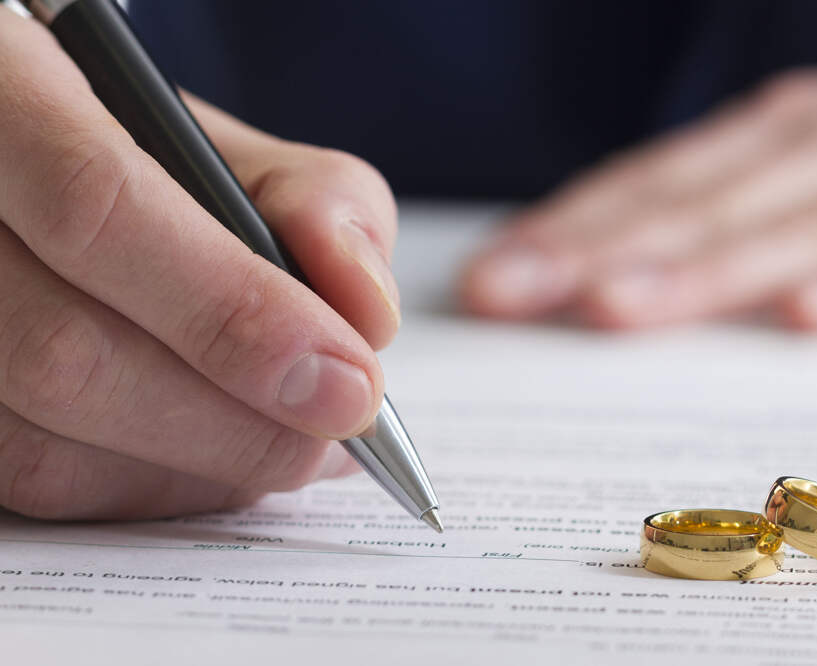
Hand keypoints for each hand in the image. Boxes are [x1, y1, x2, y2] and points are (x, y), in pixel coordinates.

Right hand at [0, 8, 399, 518]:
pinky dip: (152, 488)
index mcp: (3, 95)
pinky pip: (36, 481)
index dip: (235, 312)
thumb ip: (316, 206)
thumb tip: (368, 319)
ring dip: (200, 469)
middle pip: (63, 354)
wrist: (36, 178)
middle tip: (339, 430)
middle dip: (235, 423)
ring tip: (295, 442)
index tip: (349, 380)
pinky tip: (220, 456)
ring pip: (41, 447)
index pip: (99, 209)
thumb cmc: (139, 160)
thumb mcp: (231, 148)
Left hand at [461, 38, 816, 329]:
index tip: (491, 276)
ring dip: (702, 269)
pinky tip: (810, 318)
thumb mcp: (805, 155)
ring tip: (615, 306)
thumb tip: (608, 263)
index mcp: (773, 136)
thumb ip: (722, 205)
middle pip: (696, 208)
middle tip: (505, 294)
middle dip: (593, 251)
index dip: (567, 228)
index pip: (651, 185)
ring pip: (792, 228)